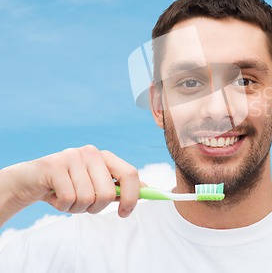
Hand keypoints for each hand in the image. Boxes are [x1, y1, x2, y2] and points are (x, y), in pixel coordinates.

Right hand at [2, 145, 140, 218]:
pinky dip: (62, 206)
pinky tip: (55, 196)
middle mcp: (91, 153)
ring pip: (87, 198)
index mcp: (105, 157)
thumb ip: (119, 186)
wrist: (29, 182)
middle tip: (83, 205)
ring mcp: (72, 157)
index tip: (125, 213)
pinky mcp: (54, 166)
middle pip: (108, 193)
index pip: (130, 174)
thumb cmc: (67, 185)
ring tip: (66, 198)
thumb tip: (147, 189)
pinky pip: (68, 199)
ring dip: (76, 208)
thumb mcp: (95, 185)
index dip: (132, 196)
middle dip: (96, 208)